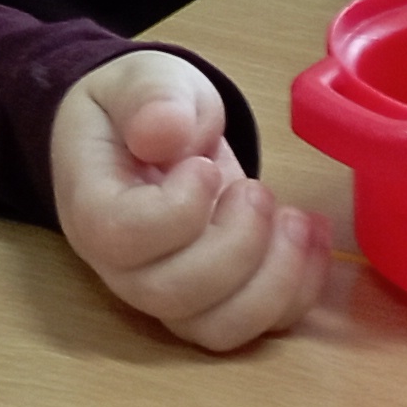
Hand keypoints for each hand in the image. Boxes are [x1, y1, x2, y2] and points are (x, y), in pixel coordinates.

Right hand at [50, 49, 326, 354]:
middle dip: (237, 246)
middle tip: (257, 190)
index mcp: (93, 207)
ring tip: (297, 221)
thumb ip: (150, 97)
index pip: (123, 237)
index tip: (204, 165)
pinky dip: (301, 289)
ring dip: (276, 279)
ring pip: (218, 327)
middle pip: (173, 296)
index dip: (177, 209)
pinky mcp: (214, 302)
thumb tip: (164, 132)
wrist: (141, 137)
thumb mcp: (141, 79)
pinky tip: (313, 234)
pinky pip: (259, 326)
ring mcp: (168, 293)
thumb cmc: (137, 109)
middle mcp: (122, 267)